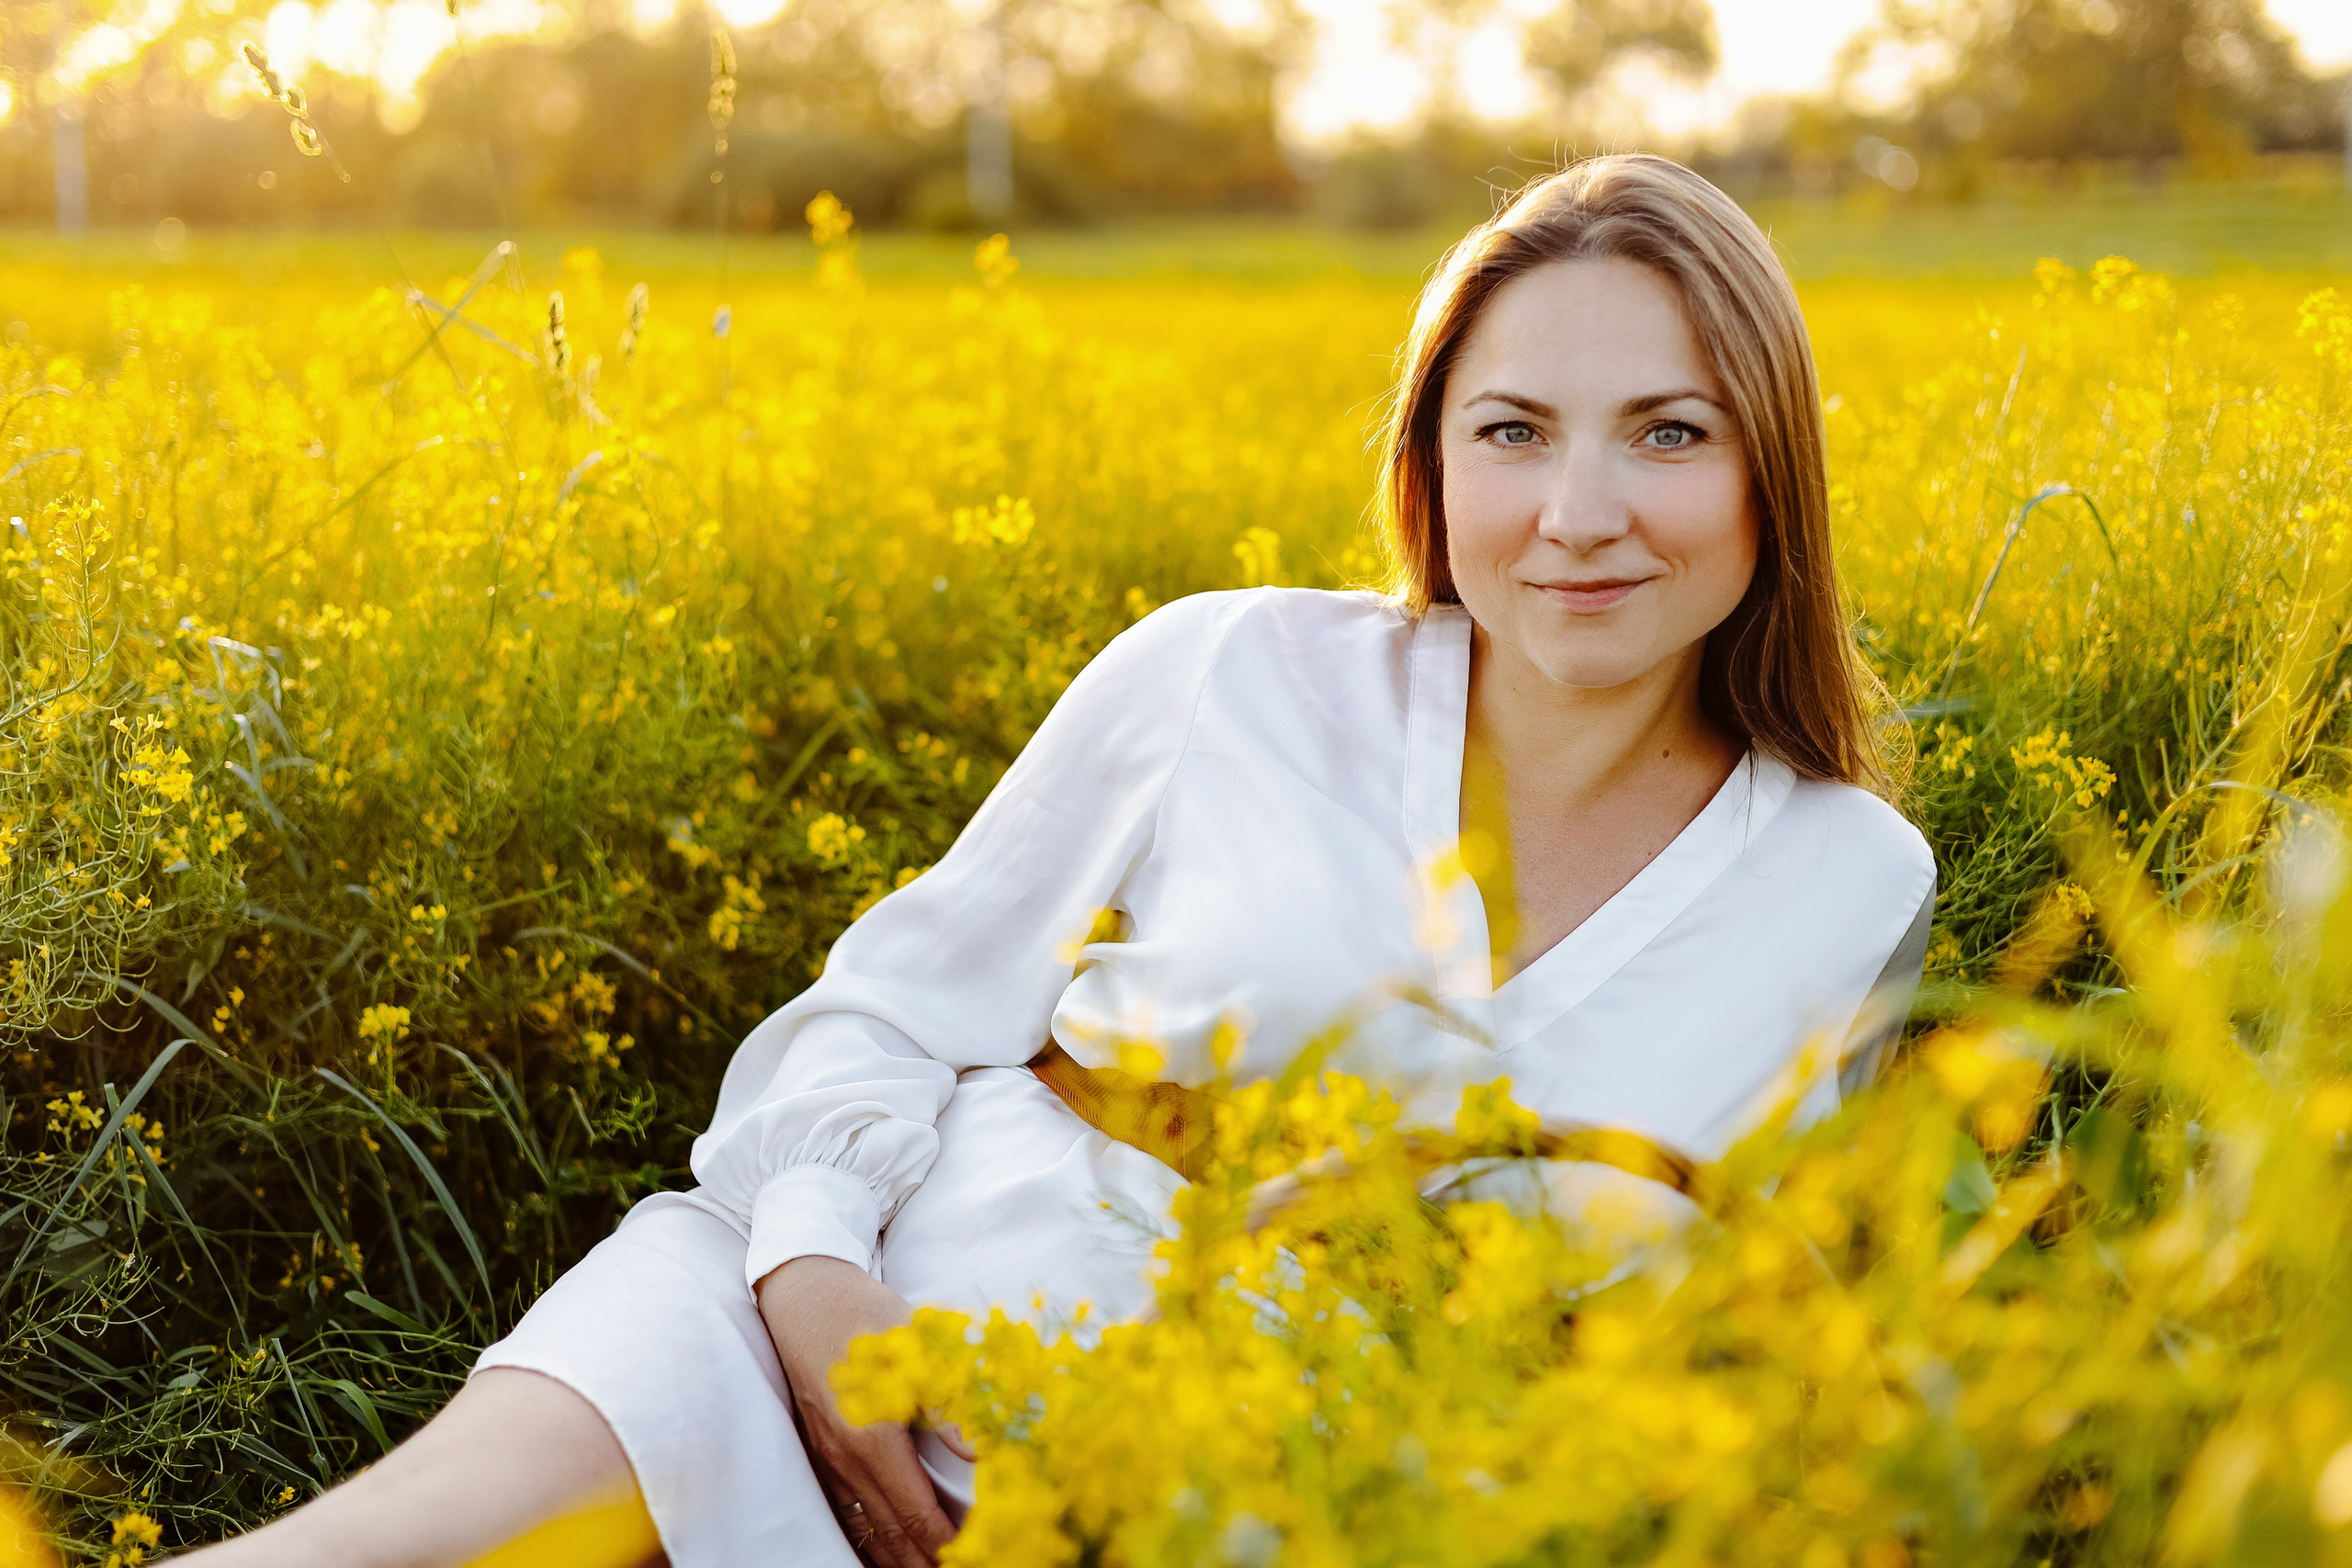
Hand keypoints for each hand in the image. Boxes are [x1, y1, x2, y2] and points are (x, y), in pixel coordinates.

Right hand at [757, 1256, 971, 1567]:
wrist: (803, 1294)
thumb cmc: (864, 1316)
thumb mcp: (915, 1351)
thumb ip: (949, 1407)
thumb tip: (986, 1451)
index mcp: (871, 1440)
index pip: (915, 1514)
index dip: (945, 1544)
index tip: (973, 1557)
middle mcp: (844, 1458)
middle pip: (889, 1533)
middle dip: (922, 1561)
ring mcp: (826, 1458)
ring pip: (863, 1526)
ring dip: (895, 1556)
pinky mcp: (816, 1449)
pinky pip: (843, 1509)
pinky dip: (865, 1537)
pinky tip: (881, 1548)